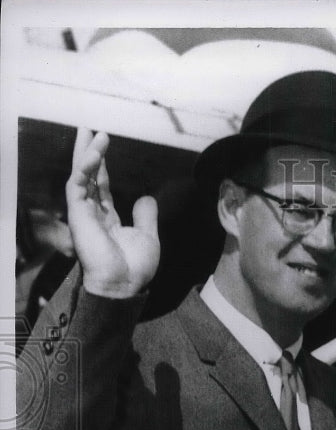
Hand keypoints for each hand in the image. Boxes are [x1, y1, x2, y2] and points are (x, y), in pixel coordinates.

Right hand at [66, 128, 159, 297]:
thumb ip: (146, 215)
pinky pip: (78, 185)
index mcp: (107, 219)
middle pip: (87, 176)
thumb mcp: (147, 236)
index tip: (103, 144)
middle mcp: (93, 214)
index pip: (101, 186)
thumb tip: (146, 197)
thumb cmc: (135, 267)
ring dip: (87, 153)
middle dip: (87, 152)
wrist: (124, 284)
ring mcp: (83, 214)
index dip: (101, 165)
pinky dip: (85, 167)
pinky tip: (95, 153)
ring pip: (80, 176)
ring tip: (95, 132)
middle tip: (88, 128)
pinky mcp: (78, 215)